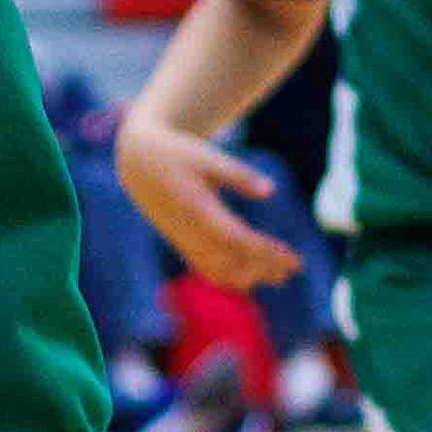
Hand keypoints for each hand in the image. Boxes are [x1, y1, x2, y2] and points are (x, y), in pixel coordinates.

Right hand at [116, 118, 299, 290]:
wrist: (138, 163)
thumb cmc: (177, 154)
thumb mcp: (207, 156)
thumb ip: (238, 174)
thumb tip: (270, 190)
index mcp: (199, 210)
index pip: (238, 241)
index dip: (266, 253)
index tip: (293, 259)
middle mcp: (191, 231)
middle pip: (232, 262)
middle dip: (264, 269)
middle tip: (292, 269)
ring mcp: (185, 240)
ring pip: (219, 271)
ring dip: (249, 277)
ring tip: (278, 276)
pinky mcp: (182, 243)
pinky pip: (206, 269)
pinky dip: (230, 277)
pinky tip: (251, 276)